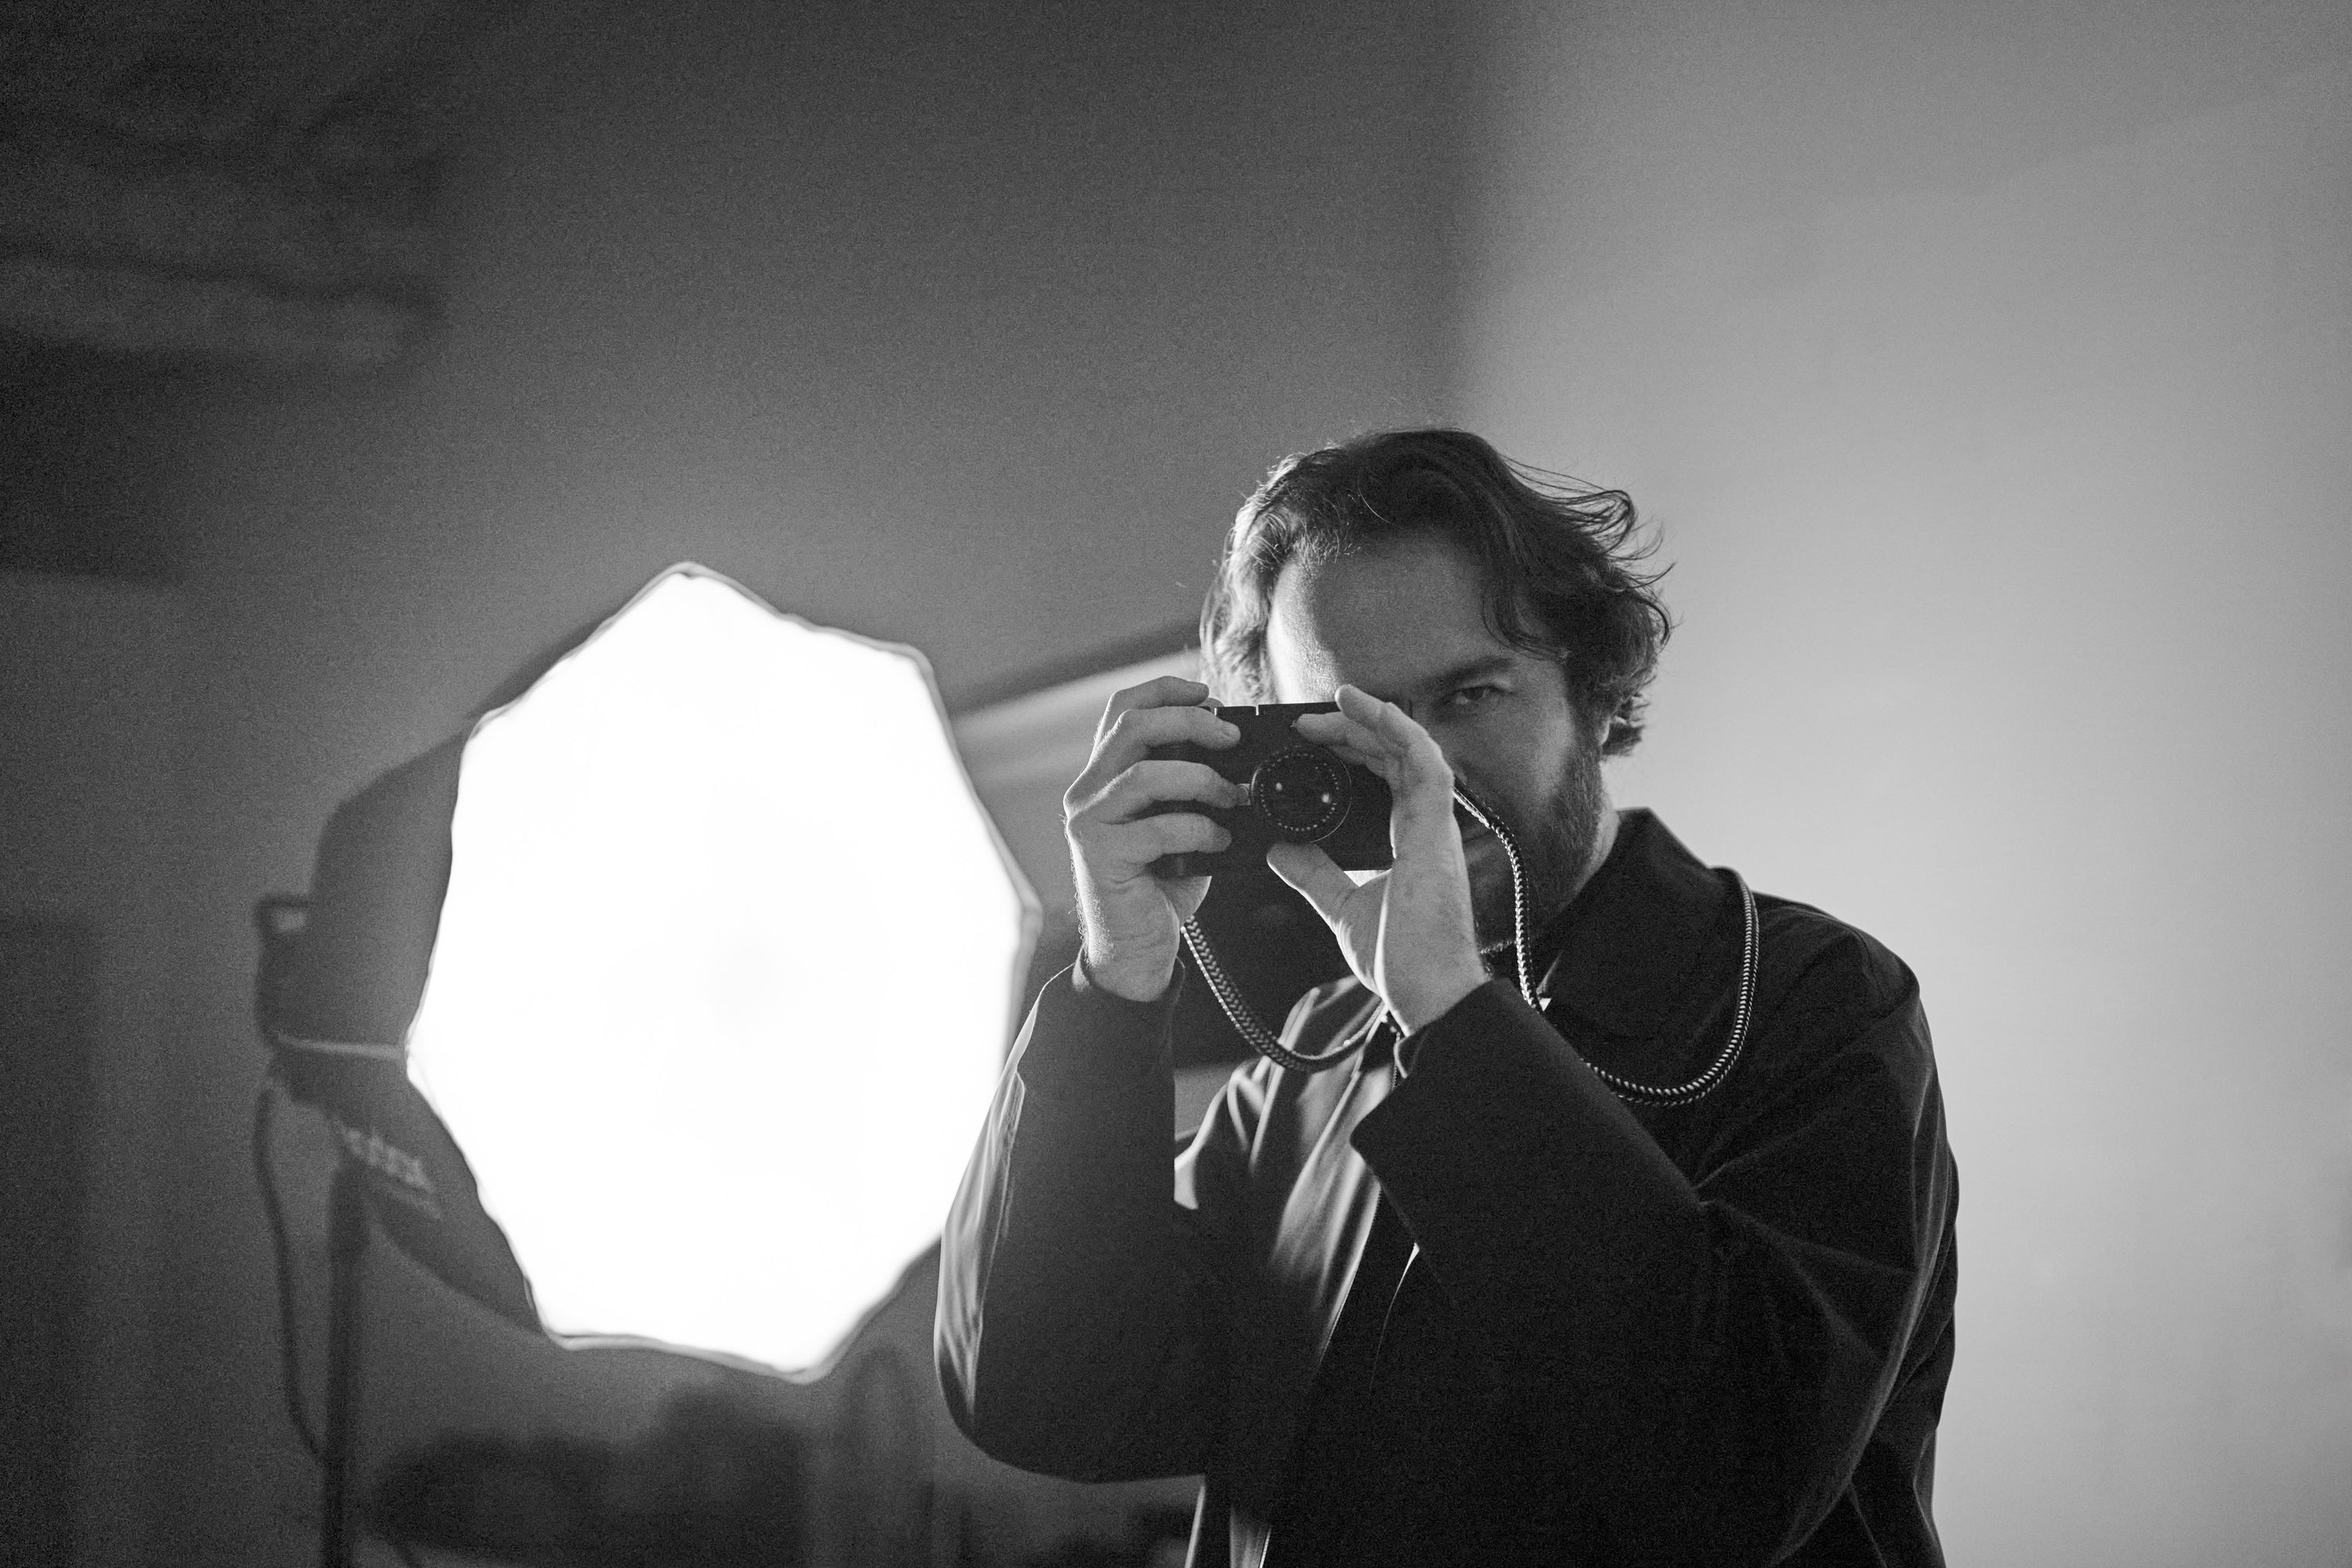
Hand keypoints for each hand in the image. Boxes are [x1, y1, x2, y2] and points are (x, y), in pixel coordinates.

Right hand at [1063, 676, 1245, 1000]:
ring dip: (1201, 778)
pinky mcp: (1100, 856)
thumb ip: (1191, 787)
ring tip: (1235, 796)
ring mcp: (1088, 823)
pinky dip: (1198, 828)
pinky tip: (1220, 840)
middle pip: (1132, 726)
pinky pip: (1156, 827)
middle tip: (1233, 739)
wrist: (1134, 951)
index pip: (1122, 708)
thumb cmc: (1159, 885)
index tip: (1210, 695)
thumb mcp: (1177, 823)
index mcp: (1104, 775)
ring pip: (1144, 773)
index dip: (1165, 690)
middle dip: (1191, 722)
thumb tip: (1236, 754)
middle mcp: (1087, 792)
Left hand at [1268, 686, 1487, 1032]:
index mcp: (1406, 840)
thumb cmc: (1400, 960)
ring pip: (1411, 750)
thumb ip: (1315, 876)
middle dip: (1353, 731)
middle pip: (1393, 757)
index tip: (1311, 741)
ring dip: (1374, 720)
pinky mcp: (1437, 829)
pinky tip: (1373, 713)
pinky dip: (1402, 733)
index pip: (1383, 777)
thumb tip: (1280, 850)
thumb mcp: (1343, 908)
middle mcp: (1424, 827)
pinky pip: (1427, 765)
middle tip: (1308, 722)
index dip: (1352, 751)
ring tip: (1338, 700)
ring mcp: (1435, 826)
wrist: (1426, 992)